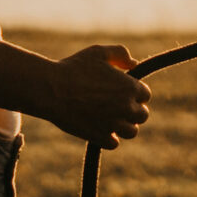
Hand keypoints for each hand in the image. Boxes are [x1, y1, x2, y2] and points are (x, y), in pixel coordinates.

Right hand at [38, 44, 152, 148]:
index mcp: (129, 87)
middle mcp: (125, 107)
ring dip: (124, 126)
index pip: (145, 95)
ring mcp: (113, 124)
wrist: (50, 89)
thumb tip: (134, 64)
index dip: (135, 93)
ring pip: (131, 132)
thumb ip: (120, 54)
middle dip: (133, 111)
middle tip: (119, 107)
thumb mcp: (99, 52)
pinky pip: (114, 144)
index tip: (124, 92)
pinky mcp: (99, 137)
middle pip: (142, 116)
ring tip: (112, 119)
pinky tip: (101, 129)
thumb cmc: (73, 68)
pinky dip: (109, 138)